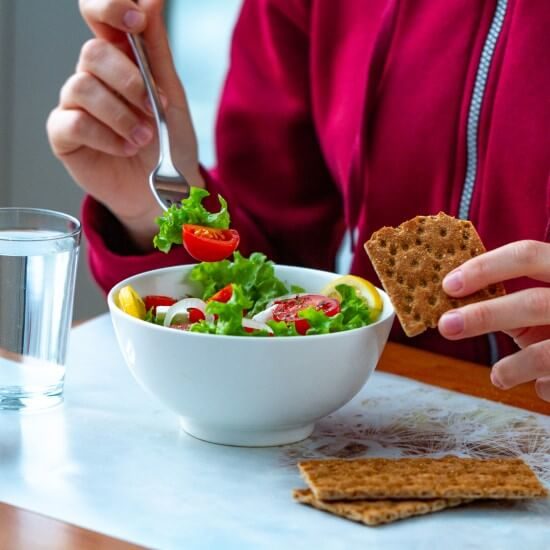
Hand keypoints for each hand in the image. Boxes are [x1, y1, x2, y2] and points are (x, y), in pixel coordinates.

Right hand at [47, 0, 202, 249]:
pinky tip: (124, 148)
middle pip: (92, 53)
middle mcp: (94, 78)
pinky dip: (105, 136)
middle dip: (128, 80)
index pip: (99, 17)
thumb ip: (158, 51)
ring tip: (144, 138)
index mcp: (122, 61)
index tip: (136, 18)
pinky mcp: (65, 135)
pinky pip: (73, 122)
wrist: (167, 191)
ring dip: (121, 114)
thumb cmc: (169, 146)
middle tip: (152, 107)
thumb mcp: (172, 98)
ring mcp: (76, 106)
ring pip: (82, 86)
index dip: (110, 8)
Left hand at [438, 240, 549, 401]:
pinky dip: (546, 389)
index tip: (449, 285)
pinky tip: (543, 388)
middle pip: (532, 303)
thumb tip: (452, 298)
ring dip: (512, 368)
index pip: (527, 255)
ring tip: (498, 377)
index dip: (485, 268)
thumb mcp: (542, 300)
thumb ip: (509, 297)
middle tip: (447, 325)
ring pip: (545, 354)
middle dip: (483, 316)